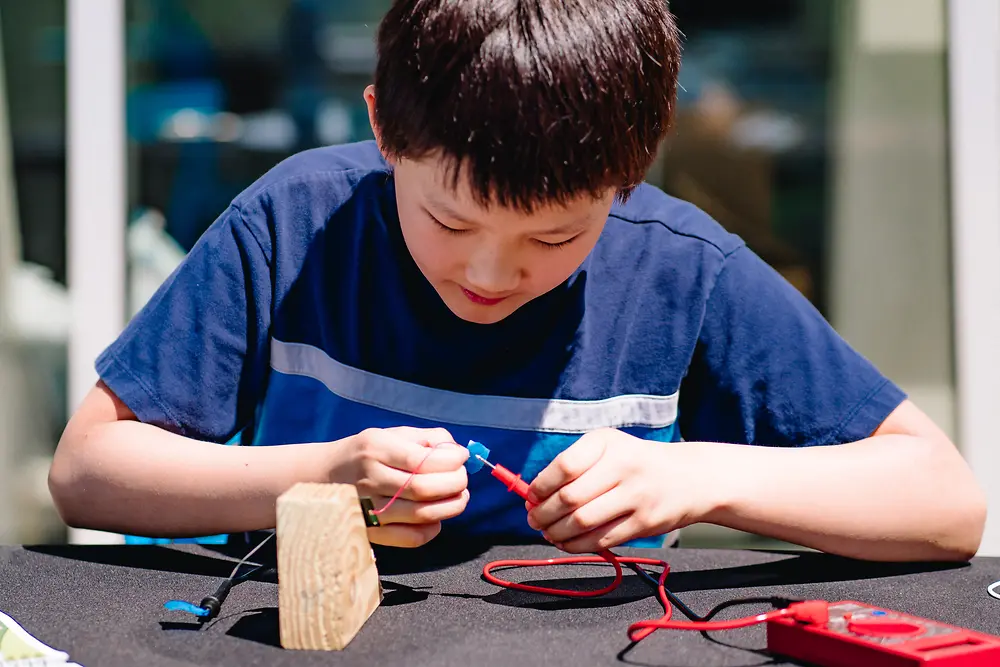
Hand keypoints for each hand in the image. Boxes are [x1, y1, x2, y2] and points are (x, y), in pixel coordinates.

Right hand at [330, 427, 469, 547]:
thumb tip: (458, 451)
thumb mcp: (391, 435)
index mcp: (376, 449)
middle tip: (462, 478)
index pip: (421, 460)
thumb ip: (427, 439)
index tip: (462, 457)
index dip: (451, 460)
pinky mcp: (372, 531)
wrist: (322, 477)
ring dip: (451, 506)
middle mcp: (370, 479)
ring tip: (459, 495)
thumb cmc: (366, 453)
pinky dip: (432, 529)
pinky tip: (437, 518)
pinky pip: (410, 538)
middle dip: (455, 483)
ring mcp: (369, 509)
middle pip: (424, 488)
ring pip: (421, 514)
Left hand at [525, 429, 710, 552]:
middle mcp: (623, 466)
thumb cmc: (636, 463)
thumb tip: (535, 495)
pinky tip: (567, 542)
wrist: (689, 478)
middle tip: (534, 519)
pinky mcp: (643, 523)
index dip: (541, 486)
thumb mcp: (608, 448)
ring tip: (548, 531)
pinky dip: (577, 546)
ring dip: (557, 532)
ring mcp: (635, 496)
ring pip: (583, 523)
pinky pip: (601, 540)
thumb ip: (574, 466)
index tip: (532, 496)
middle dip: (544, 514)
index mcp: (607, 443)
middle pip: (570, 498)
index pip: (564, 466)